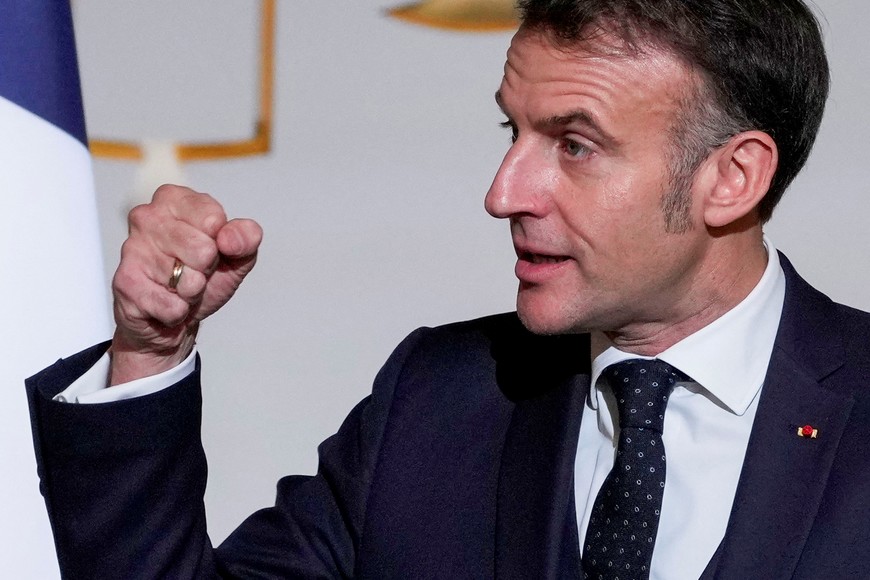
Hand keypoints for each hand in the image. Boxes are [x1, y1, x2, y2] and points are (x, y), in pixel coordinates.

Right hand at [109, 185, 262, 384]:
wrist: (177, 315)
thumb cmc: (204, 275)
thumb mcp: (237, 254)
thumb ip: (247, 237)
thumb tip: (229, 239)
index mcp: (175, 199)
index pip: (214, 220)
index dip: (222, 244)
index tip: (213, 248)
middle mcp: (147, 216)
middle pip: (202, 250)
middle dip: (207, 270)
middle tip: (195, 271)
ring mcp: (133, 248)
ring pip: (188, 280)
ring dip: (192, 292)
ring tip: (179, 286)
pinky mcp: (125, 282)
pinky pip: (171, 305)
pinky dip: (178, 311)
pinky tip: (166, 302)